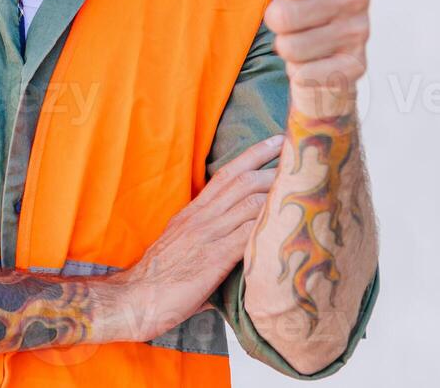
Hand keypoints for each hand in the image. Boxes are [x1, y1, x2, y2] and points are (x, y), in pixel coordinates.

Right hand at [111, 133, 283, 341]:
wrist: (135, 298)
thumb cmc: (158, 280)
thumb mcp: (180, 250)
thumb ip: (207, 244)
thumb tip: (232, 256)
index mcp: (192, 214)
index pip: (225, 175)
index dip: (252, 155)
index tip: (275, 142)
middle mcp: (200, 218)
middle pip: (242, 182)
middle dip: (273, 168)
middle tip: (299, 158)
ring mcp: (207, 236)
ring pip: (249, 203)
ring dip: (277, 193)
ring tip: (304, 186)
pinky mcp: (214, 258)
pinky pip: (248, 234)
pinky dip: (269, 226)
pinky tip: (289, 222)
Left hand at [265, 0, 369, 116]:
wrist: (318, 43)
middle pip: (284, 15)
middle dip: (277, 19)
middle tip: (291, 14)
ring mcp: (362, 33)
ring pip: (291, 47)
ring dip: (286, 45)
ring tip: (302, 35)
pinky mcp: (356, 68)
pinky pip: (306, 72)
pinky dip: (300, 69)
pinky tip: (314, 59)